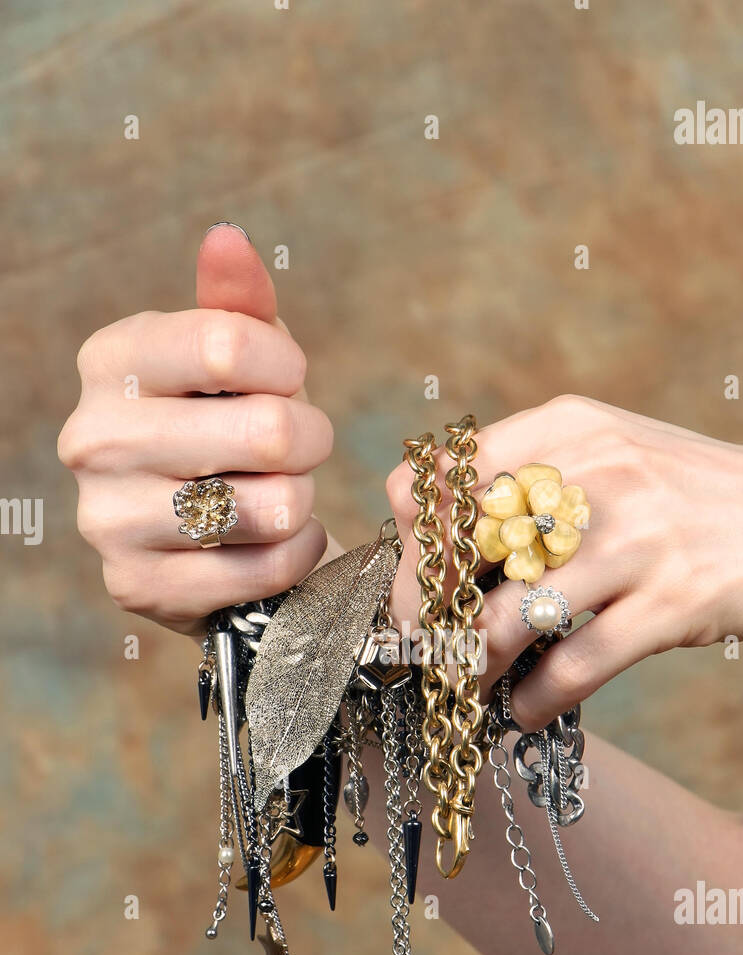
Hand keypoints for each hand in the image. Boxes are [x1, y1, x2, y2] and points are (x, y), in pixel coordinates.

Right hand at [58, 224, 331, 634]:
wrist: (201, 535)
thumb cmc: (226, 423)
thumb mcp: (237, 356)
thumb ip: (237, 300)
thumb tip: (228, 240)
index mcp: (111, 362)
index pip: (228, 344)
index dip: (286, 367)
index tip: (290, 381)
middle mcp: (93, 438)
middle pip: (266, 432)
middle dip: (309, 440)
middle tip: (299, 449)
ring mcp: (108, 520)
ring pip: (272, 506)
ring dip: (301, 500)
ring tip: (282, 493)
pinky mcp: (138, 587)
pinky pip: (266, 568)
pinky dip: (295, 555)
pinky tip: (278, 542)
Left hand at [387, 395, 742, 727]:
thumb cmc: (698, 503)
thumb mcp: (619, 457)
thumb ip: (537, 479)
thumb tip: (434, 537)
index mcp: (572, 428)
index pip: (444, 475)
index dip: (411, 538)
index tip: (413, 581)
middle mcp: (600, 472)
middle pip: (462, 550)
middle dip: (427, 613)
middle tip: (426, 650)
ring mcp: (640, 536)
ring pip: (509, 615)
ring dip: (474, 668)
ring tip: (470, 688)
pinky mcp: (676, 600)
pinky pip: (575, 664)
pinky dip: (535, 700)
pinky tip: (524, 712)